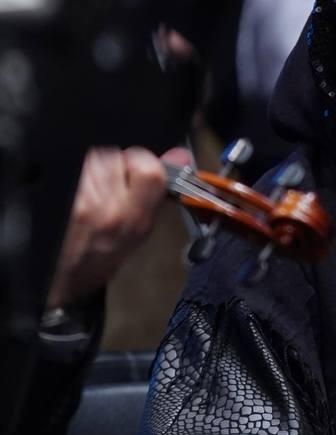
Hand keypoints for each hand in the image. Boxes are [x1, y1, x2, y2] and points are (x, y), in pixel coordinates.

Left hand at [45, 146, 191, 308]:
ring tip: (92, 192)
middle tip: (111, 188)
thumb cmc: (98, 260)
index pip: (149, 169)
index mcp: (134, 219)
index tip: (139, 171)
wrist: (57, 279)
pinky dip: (78, 172)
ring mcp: (79, 198)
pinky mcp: (57, 192)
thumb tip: (179, 156)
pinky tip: (76, 192)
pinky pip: (75, 165)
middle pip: (118, 156)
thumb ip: (157, 192)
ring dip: (97, 168)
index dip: (144, 162)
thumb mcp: (138, 233)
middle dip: (118, 166)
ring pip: (96, 157)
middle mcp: (107, 207)